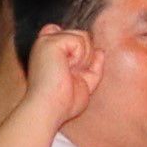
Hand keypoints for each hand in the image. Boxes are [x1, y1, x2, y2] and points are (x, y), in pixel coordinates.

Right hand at [34, 15, 109, 133]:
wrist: (49, 110)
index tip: (71, 73)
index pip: (72, 37)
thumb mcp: (83, 83)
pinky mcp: (51, 42)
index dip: (81, 52)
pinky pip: (80, 41)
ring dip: (83, 60)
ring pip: (83, 37)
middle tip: (70, 76)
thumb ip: (92, 67)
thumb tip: (101, 51)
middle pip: (82, 36)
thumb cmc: (62, 103)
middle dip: (85, 58)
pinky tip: (66, 69)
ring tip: (67, 73)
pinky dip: (80, 58)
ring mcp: (46, 41)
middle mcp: (45, 43)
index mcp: (49, 52)